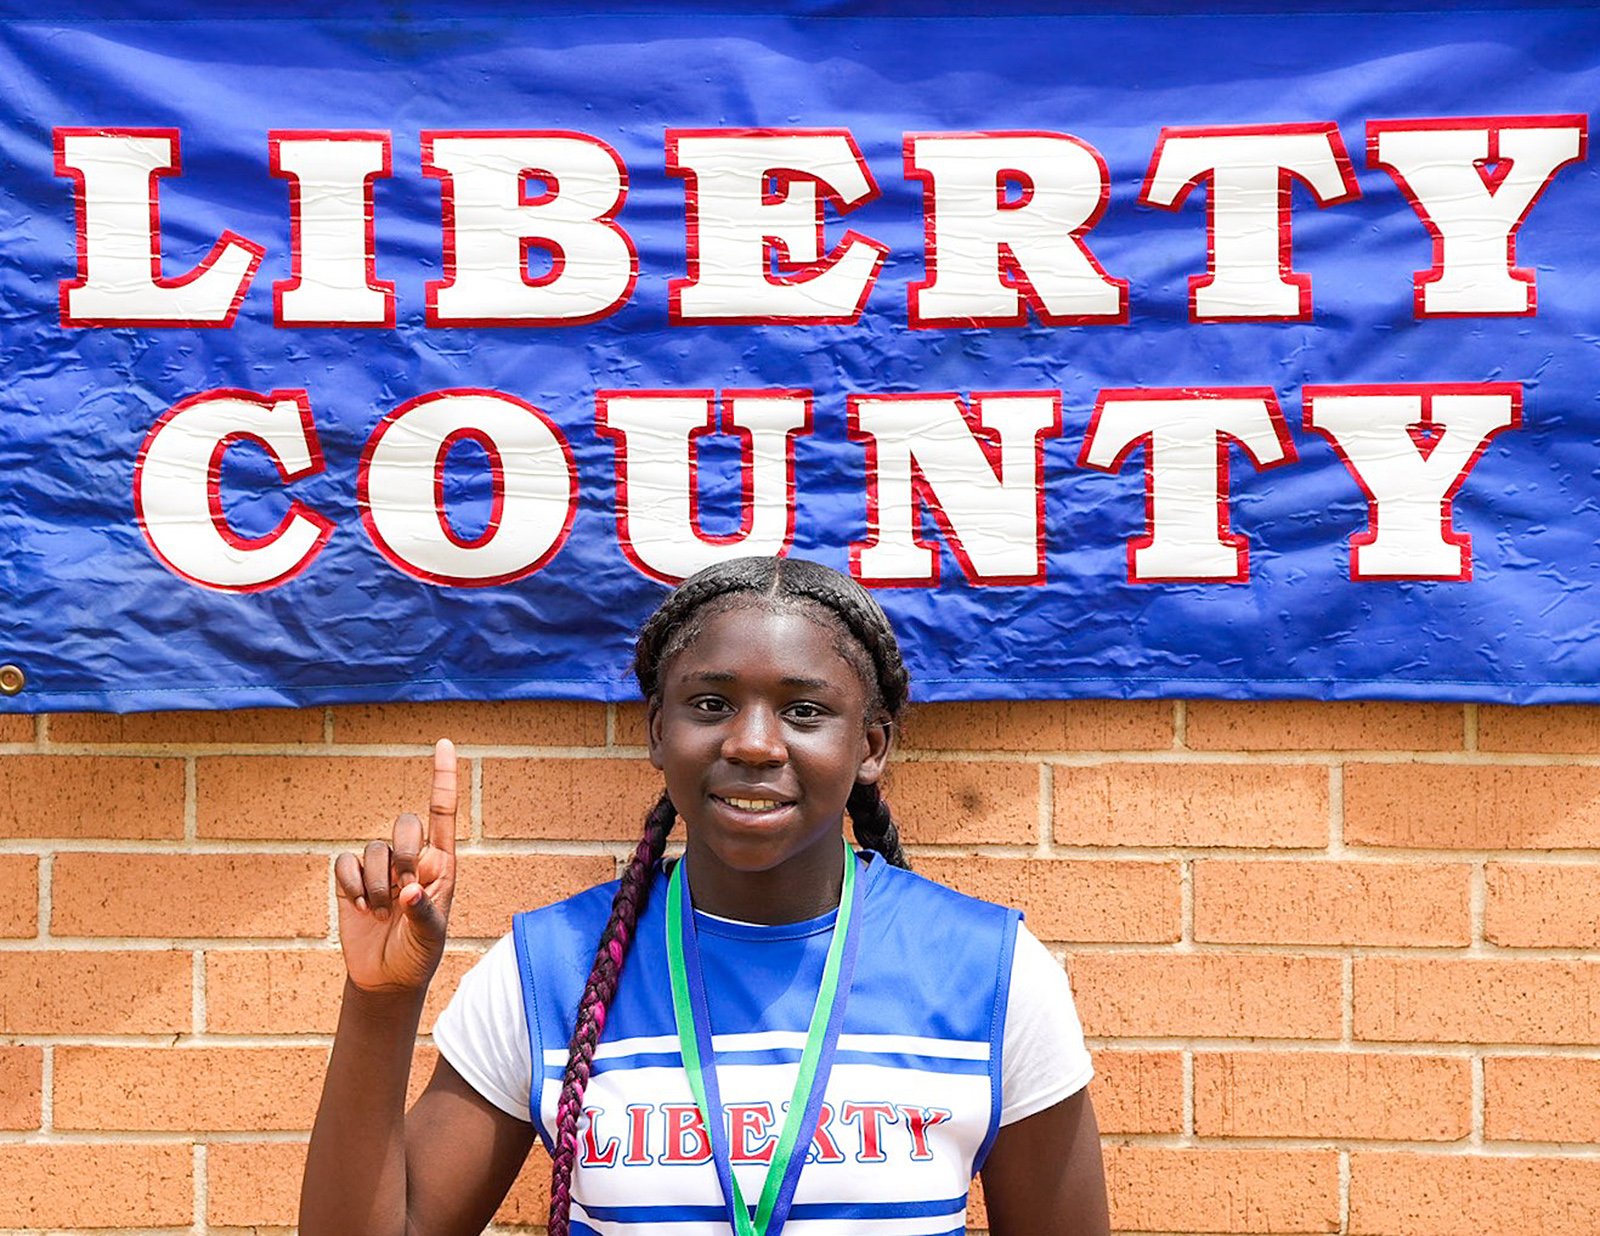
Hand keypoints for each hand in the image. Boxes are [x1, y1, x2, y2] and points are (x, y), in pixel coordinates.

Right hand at [334, 739, 457, 993]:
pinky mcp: (352, 879)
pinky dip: (352, 887)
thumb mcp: (430, 937)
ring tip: (383, 912)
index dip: (443, 778)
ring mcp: (381, 867)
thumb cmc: (418, 954)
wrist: (386, 978)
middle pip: (405, 824)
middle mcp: (412, 857)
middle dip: (402, 855)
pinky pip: (345, 864)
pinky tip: (362, 909)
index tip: (445, 744)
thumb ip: (424, 911)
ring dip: (377, 885)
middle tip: (404, 891)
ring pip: (373, 849)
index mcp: (441, 863)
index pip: (443, 812)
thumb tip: (410, 890)